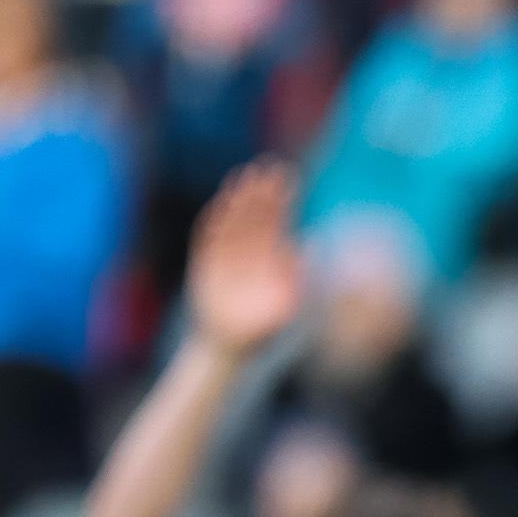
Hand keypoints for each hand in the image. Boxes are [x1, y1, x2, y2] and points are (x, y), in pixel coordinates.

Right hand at [186, 162, 307, 354]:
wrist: (229, 347)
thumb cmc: (261, 330)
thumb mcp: (284, 306)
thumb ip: (296, 279)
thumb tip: (311, 244)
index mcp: (270, 258)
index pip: (277, 221)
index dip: (282, 200)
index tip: (289, 178)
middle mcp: (249, 252)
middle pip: (256, 216)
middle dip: (262, 194)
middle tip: (267, 170)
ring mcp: (226, 255)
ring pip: (234, 221)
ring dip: (238, 201)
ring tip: (243, 180)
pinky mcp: (206, 263)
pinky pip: (210, 238)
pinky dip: (216, 223)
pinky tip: (222, 206)